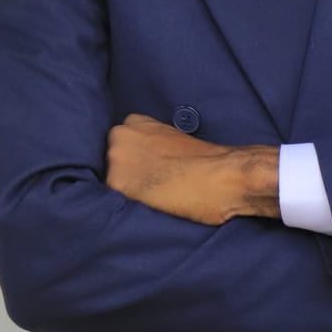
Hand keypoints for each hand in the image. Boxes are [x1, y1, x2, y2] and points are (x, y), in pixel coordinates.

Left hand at [105, 115, 279, 224]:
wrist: (223, 175)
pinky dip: (126, 208)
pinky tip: (148, 209)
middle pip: (107, 164)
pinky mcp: (118, 185)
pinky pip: (112, 203)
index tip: (144, 173)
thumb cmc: (207, 161)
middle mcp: (119, 136)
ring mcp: (115, 160)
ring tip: (150, 200)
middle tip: (147, 188)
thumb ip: (151, 146)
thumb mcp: (174, 141)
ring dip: (123, 192)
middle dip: (123, 175)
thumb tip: (142, 164)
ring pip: (108, 183)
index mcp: (134, 122)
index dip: (129, 162)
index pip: (116, 147)